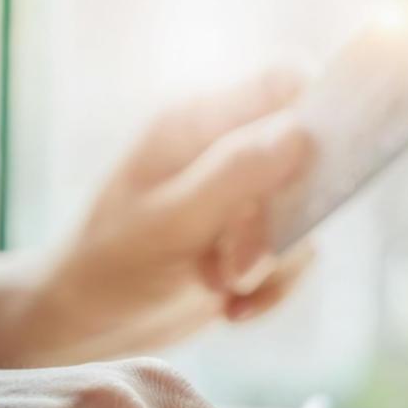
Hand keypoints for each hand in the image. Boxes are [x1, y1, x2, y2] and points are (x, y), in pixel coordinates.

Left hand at [24, 70, 317, 363]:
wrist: (80, 327)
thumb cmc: (109, 266)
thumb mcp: (170, 223)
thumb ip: (235, 174)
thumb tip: (303, 132)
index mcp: (195, 121)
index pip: (283, 81)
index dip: (319, 109)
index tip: (328, 163)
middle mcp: (221, 148)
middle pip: (305, 154)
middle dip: (285, 218)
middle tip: (237, 265)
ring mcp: (238, 195)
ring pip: (304, 212)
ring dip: (276, 263)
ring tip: (225, 289)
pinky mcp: (249, 239)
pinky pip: (294, 253)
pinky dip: (272, 289)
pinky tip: (232, 310)